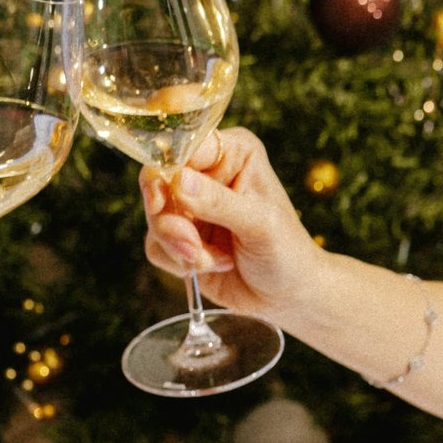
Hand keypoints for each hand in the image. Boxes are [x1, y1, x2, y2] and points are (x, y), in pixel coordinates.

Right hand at [140, 127, 323, 319]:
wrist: (287, 295)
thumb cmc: (286, 252)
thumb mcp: (259, 223)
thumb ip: (218, 202)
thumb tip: (177, 180)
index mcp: (231, 153)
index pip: (183, 147)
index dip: (165, 172)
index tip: (159, 200)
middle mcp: (207, 174)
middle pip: (158, 183)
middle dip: (170, 221)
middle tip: (192, 245)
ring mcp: (190, 208)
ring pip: (154, 219)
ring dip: (178, 247)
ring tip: (212, 261)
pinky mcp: (180, 239)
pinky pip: (156, 247)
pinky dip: (179, 262)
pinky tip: (214, 266)